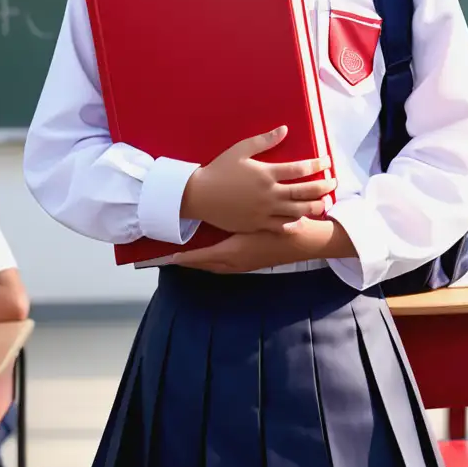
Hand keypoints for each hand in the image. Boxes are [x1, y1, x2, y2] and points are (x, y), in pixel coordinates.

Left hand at [168, 218, 355, 273]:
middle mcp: (233, 263)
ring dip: (201, 261)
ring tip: (187, 254)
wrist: (300, 242)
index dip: (181, 257)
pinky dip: (214, 261)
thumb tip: (213, 200)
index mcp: (230, 252)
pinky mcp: (250, 264)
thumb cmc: (276, 228)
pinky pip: (224, 265)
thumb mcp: (254, 216)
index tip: (167, 256)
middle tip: (172, 255)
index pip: (198, 258)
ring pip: (214, 266)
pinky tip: (213, 253)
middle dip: (188, 261)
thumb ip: (233, 208)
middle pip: (203, 265)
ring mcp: (242, 266)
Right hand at [182, 126, 336, 233]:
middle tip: (334, 183)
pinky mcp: (257, 224)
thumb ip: (264, 141)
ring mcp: (264, 211)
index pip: (300, 169)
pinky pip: (281, 226)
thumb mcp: (240, 150)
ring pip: (297, 211)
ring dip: (314, 207)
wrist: (199, 195)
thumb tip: (285, 129)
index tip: (327, 162)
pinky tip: (302, 220)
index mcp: (266, 173)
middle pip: (304, 192)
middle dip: (323, 187)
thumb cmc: (219, 170)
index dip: (317, 165)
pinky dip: (294, 224)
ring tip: (325, 203)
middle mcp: (269, 194)